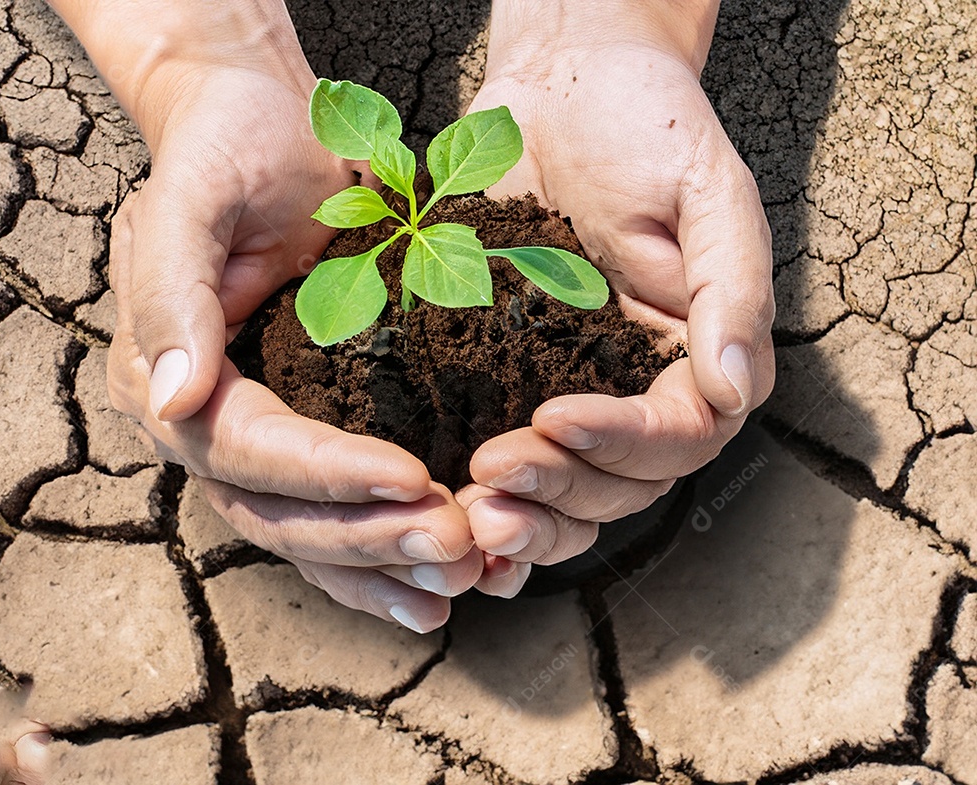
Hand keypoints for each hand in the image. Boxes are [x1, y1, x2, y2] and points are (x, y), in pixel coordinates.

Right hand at [51, 2, 481, 629]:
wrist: (261, 129)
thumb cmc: (226, 149)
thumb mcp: (189, 200)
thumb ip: (171, 293)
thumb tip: (174, 399)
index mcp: (164, 375)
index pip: (244, 448)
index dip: (326, 473)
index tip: (413, 478)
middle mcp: (204, 422)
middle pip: (278, 512)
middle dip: (368, 535)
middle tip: (458, 542)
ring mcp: (254, 436)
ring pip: (309, 533)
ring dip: (385, 565)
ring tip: (464, 575)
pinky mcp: (304, 430)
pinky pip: (335, 512)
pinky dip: (382, 554)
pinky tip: (438, 584)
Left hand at [462, 3, 775, 588]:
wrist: (561, 86)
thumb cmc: (645, 125)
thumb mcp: (708, 193)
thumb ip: (732, 291)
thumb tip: (733, 389)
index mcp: (692, 357)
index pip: (676, 435)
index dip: (621, 441)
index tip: (555, 416)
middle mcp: (635, 390)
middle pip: (618, 483)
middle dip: (558, 488)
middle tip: (492, 472)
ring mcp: (570, 391)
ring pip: (565, 492)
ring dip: (523, 515)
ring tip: (467, 509)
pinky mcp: (506, 382)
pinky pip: (508, 458)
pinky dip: (487, 499)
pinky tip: (448, 510)